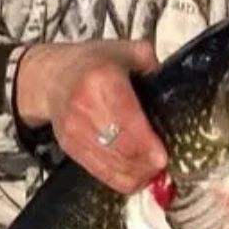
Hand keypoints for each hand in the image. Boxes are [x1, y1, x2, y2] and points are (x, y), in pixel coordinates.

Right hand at [14, 39, 166, 193]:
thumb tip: (174, 86)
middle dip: (146, 163)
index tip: (163, 155)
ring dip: (136, 174)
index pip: (126, 120)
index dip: (147, 144)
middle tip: (163, 163)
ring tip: (153, 170)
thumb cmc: (92, 63)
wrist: (53, 75)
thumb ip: (153, 65)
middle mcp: (84, 105)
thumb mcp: (126, 50)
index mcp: (102, 78)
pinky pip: (99, 172)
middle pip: (120, 148)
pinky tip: (136, 174)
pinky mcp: (70, 146)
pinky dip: (121, 178)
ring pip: (111, 165)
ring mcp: (74, 129)